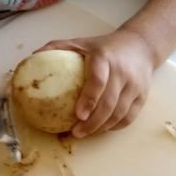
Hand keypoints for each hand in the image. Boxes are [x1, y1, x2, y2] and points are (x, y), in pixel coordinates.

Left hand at [35, 29, 155, 137]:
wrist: (139, 46)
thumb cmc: (103, 46)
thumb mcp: (80, 42)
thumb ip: (56, 47)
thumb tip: (32, 57)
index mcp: (104, 57)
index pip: (98, 81)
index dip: (89, 99)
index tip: (77, 115)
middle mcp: (122, 72)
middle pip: (109, 103)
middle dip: (93, 122)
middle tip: (76, 132)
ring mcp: (135, 85)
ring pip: (120, 114)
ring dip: (102, 128)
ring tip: (85, 133)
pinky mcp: (143, 96)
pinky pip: (129, 117)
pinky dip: (114, 127)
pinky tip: (101, 129)